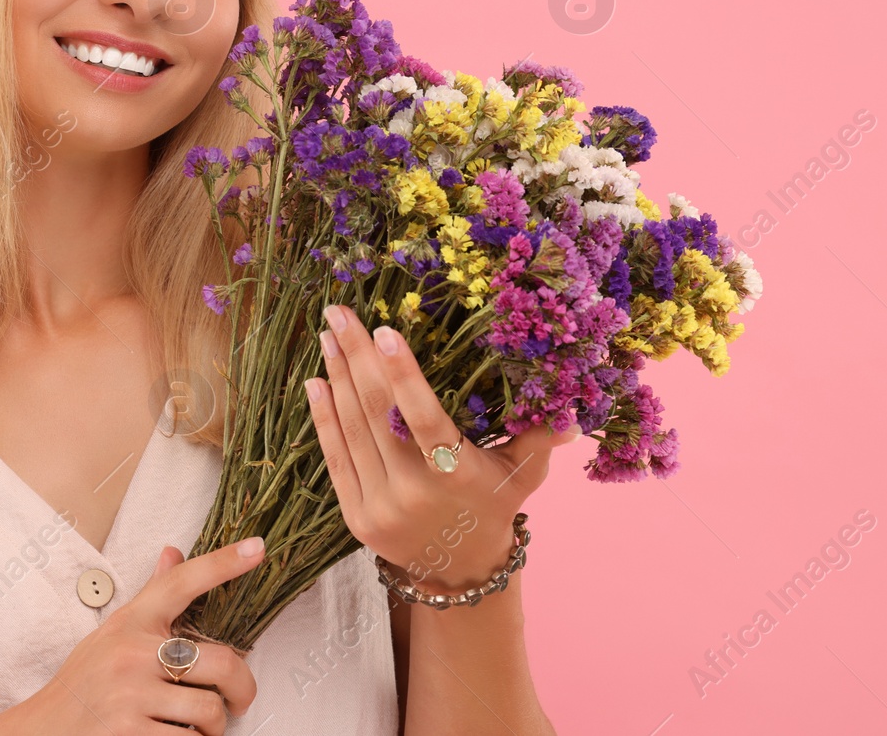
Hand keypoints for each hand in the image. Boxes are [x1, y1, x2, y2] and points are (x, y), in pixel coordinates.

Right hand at [0, 538, 264, 734]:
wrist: (40, 732)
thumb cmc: (83, 683)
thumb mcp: (112, 634)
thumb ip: (150, 598)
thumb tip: (173, 551)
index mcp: (131, 623)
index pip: (182, 582)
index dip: (223, 563)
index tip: (257, 548)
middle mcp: (131, 655)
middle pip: (221, 662)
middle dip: (242, 689)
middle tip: (240, 701)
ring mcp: (130, 697)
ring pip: (209, 711)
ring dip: (213, 727)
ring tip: (198, 727)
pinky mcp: (128, 735)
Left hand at [305, 304, 580, 595]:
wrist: (459, 571)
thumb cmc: (494, 506)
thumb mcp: (524, 475)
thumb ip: (540, 440)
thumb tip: (570, 413)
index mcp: (458, 476)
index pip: (425, 419)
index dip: (403, 375)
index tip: (383, 331)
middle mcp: (414, 493)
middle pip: (379, 414)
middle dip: (356, 358)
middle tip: (339, 314)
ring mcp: (380, 506)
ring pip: (353, 431)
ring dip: (337, 378)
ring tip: (327, 336)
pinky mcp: (356, 517)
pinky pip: (335, 459)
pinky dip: (324, 418)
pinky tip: (315, 382)